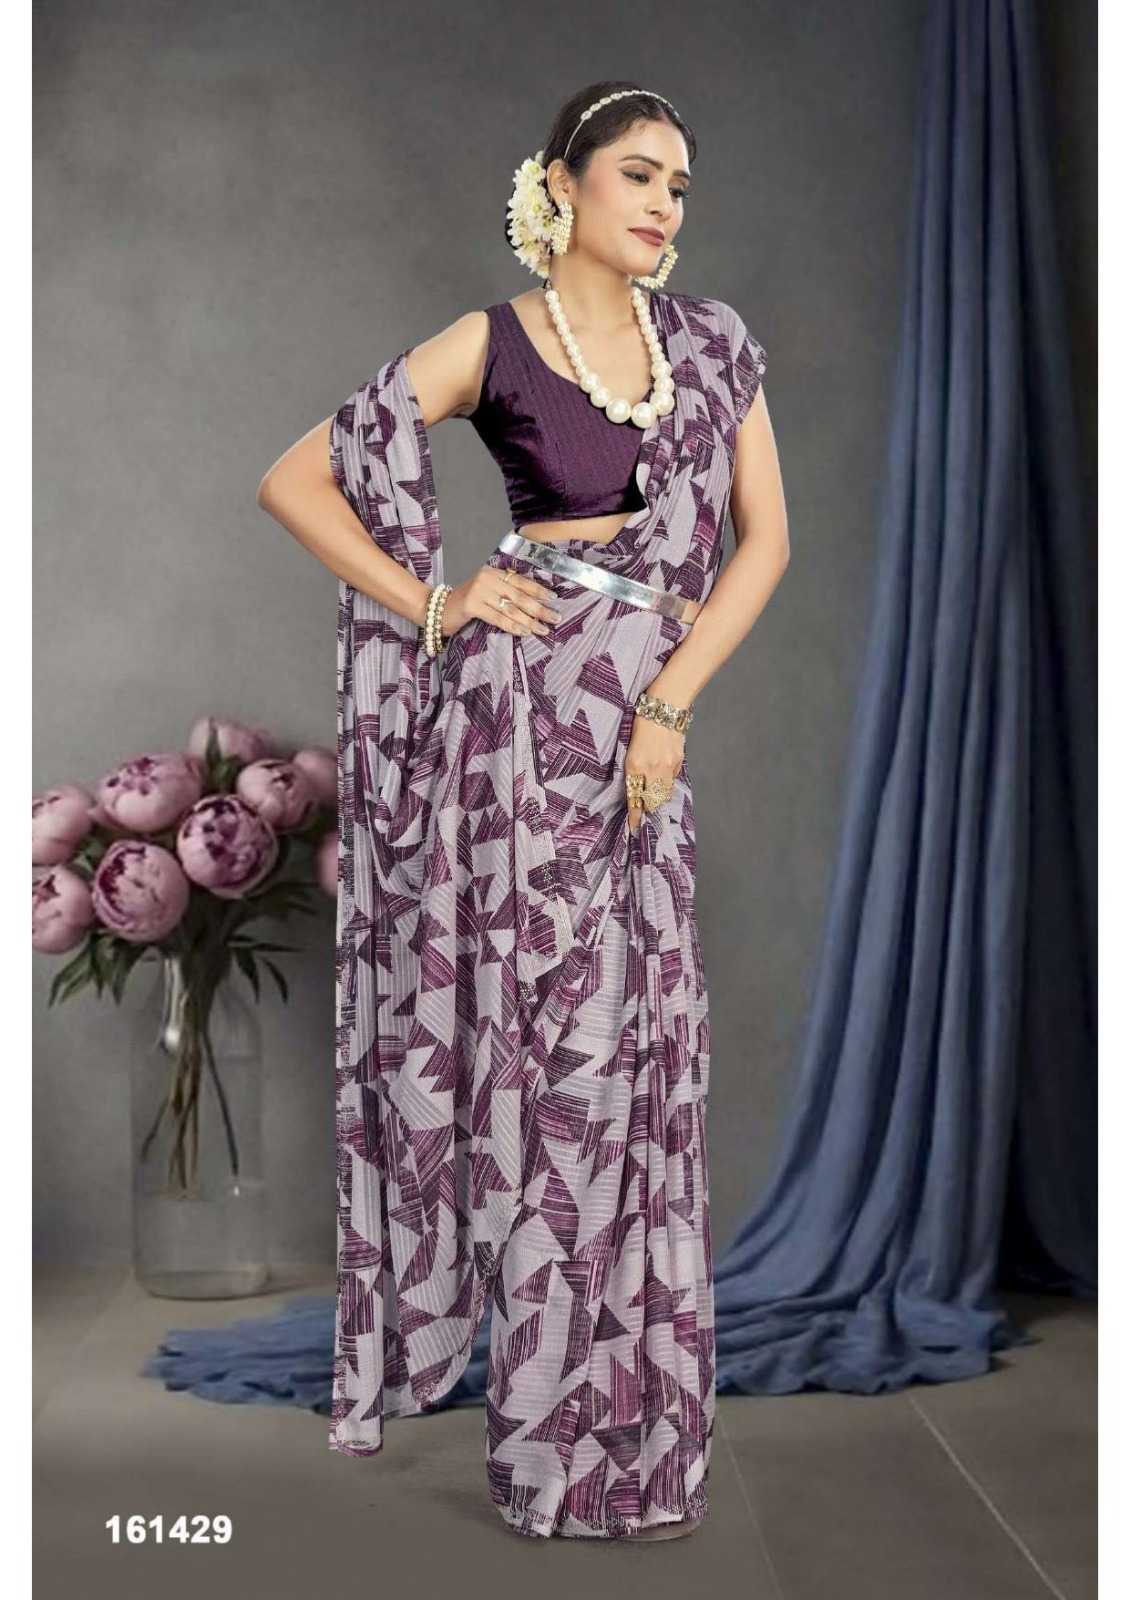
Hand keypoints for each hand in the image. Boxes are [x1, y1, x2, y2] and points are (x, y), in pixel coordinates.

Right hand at [442, 566, 560, 638]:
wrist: (436, 609)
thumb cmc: (466, 604)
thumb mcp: (486, 593)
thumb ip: (504, 593)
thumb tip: (534, 604)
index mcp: (493, 573)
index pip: (520, 581)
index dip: (538, 590)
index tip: (554, 598)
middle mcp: (487, 578)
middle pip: (519, 595)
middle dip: (539, 608)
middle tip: (555, 618)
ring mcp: (479, 591)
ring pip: (510, 608)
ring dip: (529, 621)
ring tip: (543, 629)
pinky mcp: (472, 605)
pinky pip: (498, 618)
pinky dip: (513, 626)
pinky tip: (524, 632)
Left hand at [625, 713, 684, 834]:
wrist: (665, 704)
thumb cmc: (641, 721)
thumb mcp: (630, 745)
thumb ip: (634, 766)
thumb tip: (637, 785)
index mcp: (634, 764)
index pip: (634, 798)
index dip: (635, 816)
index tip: (633, 828)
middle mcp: (651, 768)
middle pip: (652, 801)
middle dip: (648, 808)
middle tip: (644, 810)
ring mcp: (667, 765)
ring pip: (664, 793)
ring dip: (658, 797)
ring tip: (653, 795)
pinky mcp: (679, 760)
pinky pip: (672, 779)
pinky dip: (667, 782)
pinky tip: (662, 776)